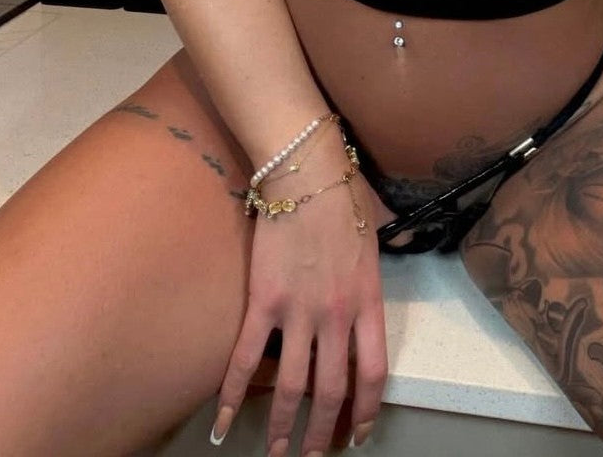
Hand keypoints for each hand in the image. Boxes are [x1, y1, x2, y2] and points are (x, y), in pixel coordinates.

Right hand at [211, 158, 386, 454]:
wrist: (307, 173)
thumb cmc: (344, 195)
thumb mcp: (375, 237)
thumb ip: (375, 270)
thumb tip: (382, 274)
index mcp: (368, 301)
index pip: (373, 373)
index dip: (364, 411)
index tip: (356, 435)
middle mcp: (337, 315)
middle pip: (331, 391)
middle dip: (321, 433)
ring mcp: (299, 312)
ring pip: (291, 386)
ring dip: (281, 427)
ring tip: (276, 453)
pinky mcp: (263, 302)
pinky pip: (246, 359)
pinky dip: (230, 396)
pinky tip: (220, 424)